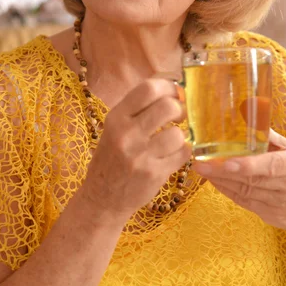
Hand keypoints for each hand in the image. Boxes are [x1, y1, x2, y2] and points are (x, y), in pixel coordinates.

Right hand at [81, 78, 190, 221]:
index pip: (148, 89)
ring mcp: (140, 156)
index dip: (168, 87)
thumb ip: (138, 108)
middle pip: (167, 107)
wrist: (102, 198)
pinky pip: (182, 154)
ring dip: (180, 135)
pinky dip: (183, 151)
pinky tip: (173, 154)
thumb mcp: (115, 126)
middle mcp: (127, 134)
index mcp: (116, 117)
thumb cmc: (113, 156)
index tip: (174, 92)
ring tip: (173, 139)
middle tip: (179, 115)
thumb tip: (171, 86)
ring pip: (177, 134)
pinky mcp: (154, 175)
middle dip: (179, 108)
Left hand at [192, 129, 285, 231]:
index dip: (249, 165)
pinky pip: (246, 203)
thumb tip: (247, 114)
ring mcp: (284, 205)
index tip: (228, 162)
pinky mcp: (273, 217)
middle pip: (254, 180)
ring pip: (246, 193)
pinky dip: (228, 191)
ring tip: (203, 169)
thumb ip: (270, 136)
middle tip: (201, 162)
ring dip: (221, 181)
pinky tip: (215, 181)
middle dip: (224, 172)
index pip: (273, 165)